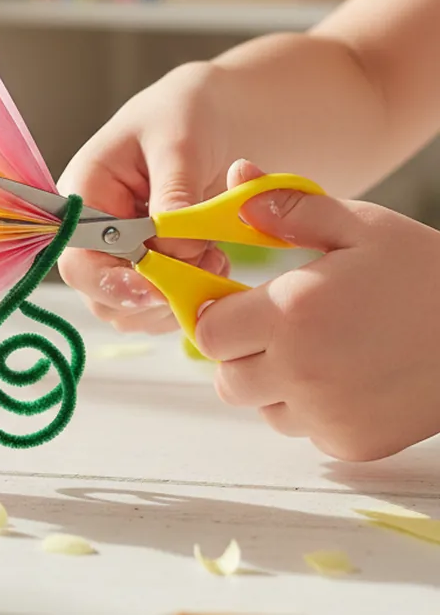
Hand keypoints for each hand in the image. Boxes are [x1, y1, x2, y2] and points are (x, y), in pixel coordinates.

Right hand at [57, 63, 234, 333]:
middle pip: (101, 295)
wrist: (209, 115)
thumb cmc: (182, 115)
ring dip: (174, 299)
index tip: (160, 288)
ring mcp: (117, 254)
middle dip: (153, 295)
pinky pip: (156, 305)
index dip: (111, 284)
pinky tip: (212, 262)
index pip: (76, 260)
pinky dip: (186, 296)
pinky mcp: (145, 267)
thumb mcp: (178, 143)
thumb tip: (177, 248)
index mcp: (83, 195)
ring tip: (214, 259)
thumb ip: (174, 194)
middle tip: (206, 265)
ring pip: (130, 310)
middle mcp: (91, 233)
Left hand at [196, 161, 439, 460]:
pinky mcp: (351, 444)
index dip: (219, 315)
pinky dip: (311, 409)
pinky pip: (303, 429)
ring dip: (273, 383)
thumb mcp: (361, 226)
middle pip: (227, 376)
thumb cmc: (427, 274)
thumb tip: (237, 181)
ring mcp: (326, 414)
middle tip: (279, 327)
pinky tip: (347, 376)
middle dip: (241, 352)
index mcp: (291, 313)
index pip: (208, 331)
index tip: (240, 303)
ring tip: (319, 349)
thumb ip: (289, 208)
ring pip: (262, 405)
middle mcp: (300, 371)